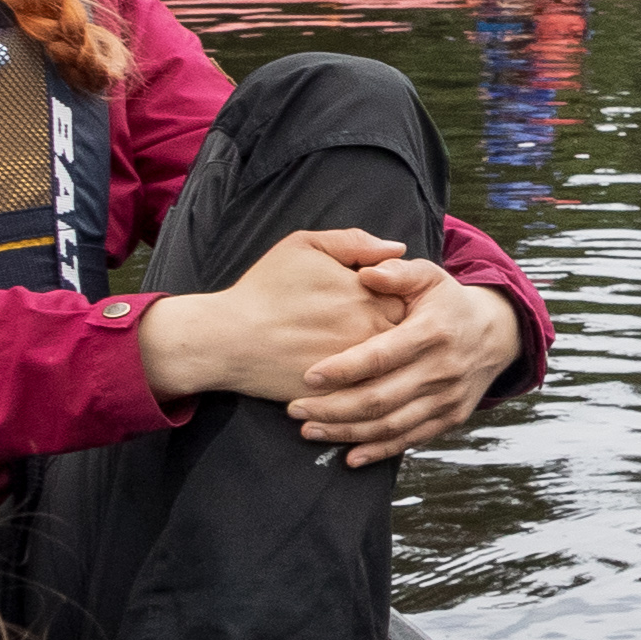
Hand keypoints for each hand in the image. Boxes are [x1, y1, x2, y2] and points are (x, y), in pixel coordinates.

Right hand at [132, 226, 402, 409]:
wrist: (227, 339)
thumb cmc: (264, 289)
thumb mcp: (305, 246)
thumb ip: (355, 242)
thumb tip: (397, 249)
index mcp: (369, 295)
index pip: (413, 298)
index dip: (406, 299)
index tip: (394, 299)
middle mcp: (371, 333)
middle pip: (412, 337)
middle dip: (410, 335)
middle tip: (398, 333)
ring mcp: (359, 369)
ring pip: (398, 370)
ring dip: (396, 365)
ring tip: (384, 357)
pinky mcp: (343, 397)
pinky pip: (375, 396)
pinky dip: (375, 388)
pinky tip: (366, 380)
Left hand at [287, 252, 530, 464]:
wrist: (497, 334)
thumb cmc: (449, 303)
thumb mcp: (430, 277)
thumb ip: (397, 272)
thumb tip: (366, 273)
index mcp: (433, 332)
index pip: (381, 356)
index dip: (343, 369)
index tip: (307, 376)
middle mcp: (442, 369)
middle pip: (380, 399)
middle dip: (332, 408)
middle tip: (295, 409)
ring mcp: (447, 398)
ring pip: (390, 425)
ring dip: (346, 432)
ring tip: (309, 429)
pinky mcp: (450, 418)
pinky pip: (410, 440)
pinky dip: (379, 451)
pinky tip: (349, 456)